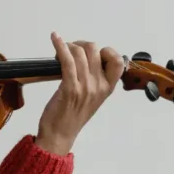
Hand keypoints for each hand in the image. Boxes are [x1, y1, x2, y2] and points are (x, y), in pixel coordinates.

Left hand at [35, 32, 125, 154]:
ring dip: (68, 46)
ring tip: (60, 49)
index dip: (106, 51)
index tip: (92, 53)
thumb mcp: (91, 99)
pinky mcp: (69, 88)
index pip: (118, 61)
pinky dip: (60, 46)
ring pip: (80, 53)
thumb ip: (94, 81)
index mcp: (107, 88)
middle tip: (70, 50)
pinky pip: (67, 61)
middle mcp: (99, 86)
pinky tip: (55, 38)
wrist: (59, 135)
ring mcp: (85, 87)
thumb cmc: (71, 117)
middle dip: (81, 44)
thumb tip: (87, 59)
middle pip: (95, 50)